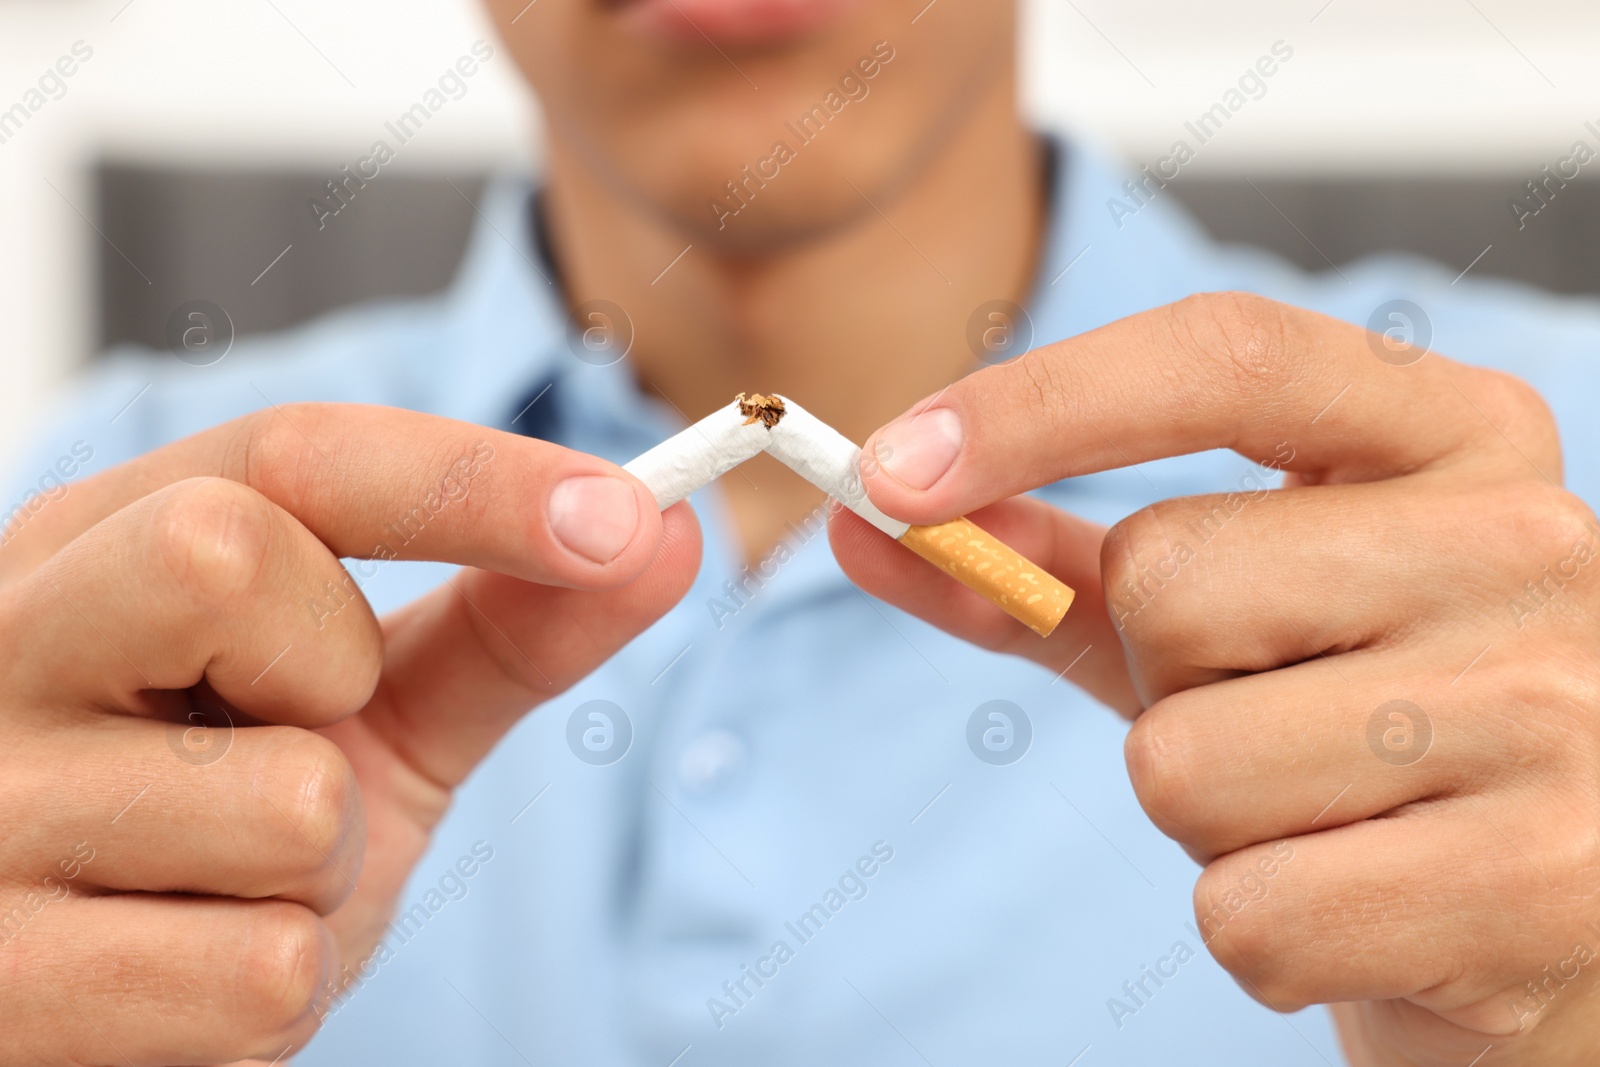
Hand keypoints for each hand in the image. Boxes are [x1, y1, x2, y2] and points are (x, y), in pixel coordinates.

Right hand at [0, 403, 697, 1064]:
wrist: (105, 1016)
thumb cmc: (229, 838)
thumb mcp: (371, 714)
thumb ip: (507, 625)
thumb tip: (664, 533)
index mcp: (97, 547)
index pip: (286, 456)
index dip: (473, 478)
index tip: (627, 515)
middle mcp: (5, 646)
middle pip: (223, 553)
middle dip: (337, 672)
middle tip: (294, 736)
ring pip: (286, 804)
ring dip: (323, 875)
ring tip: (226, 886)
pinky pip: (257, 978)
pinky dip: (278, 995)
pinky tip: (183, 982)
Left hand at [833, 293, 1599, 1064]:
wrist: (1547, 913)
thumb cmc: (1354, 736)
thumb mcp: (1220, 621)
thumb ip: (1046, 565)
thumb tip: (862, 526)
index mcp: (1455, 434)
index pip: (1224, 357)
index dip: (1037, 403)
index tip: (890, 471)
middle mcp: (1529, 542)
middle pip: (1168, 579)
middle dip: (1155, 676)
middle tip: (1263, 714)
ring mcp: (1554, 713)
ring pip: (1186, 767)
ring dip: (1204, 819)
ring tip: (1323, 816)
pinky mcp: (1543, 884)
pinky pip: (1249, 914)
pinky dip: (1259, 932)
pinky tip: (1360, 908)